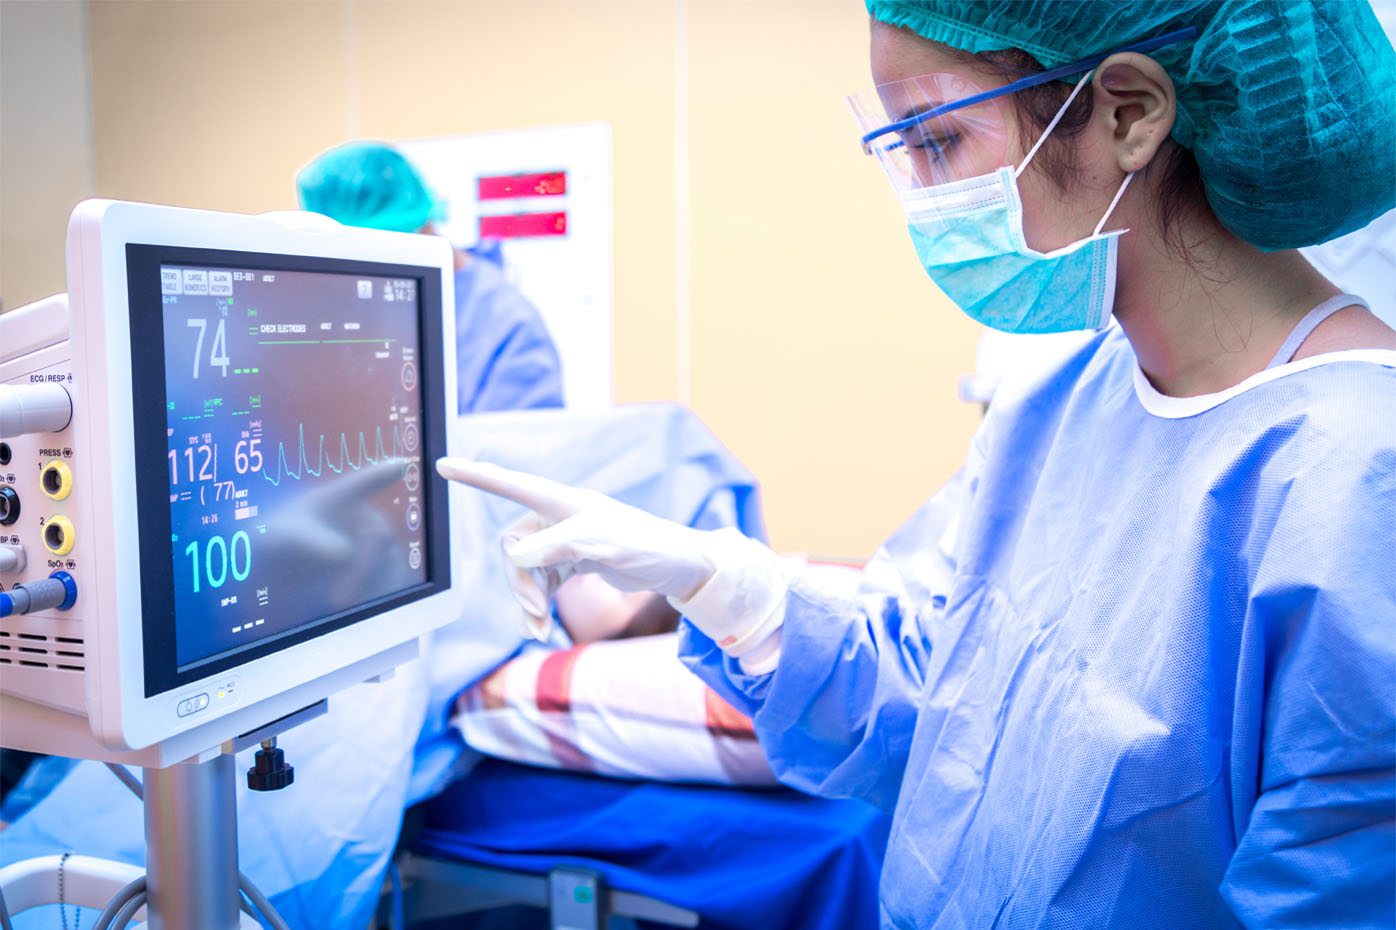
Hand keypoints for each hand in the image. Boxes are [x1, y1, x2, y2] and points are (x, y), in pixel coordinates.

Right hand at [436, 458, 789, 653]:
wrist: (679, 566)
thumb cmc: (648, 546)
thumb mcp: (605, 545)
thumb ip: (559, 546)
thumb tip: (517, 557)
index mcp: (565, 503)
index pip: (513, 484)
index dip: (477, 477)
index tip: (444, 465)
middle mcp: (561, 517)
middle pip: (514, 544)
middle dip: (519, 581)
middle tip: (538, 612)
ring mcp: (566, 539)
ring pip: (525, 567)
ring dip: (527, 598)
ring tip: (539, 629)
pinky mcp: (574, 560)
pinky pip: (540, 580)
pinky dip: (538, 603)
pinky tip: (542, 628)